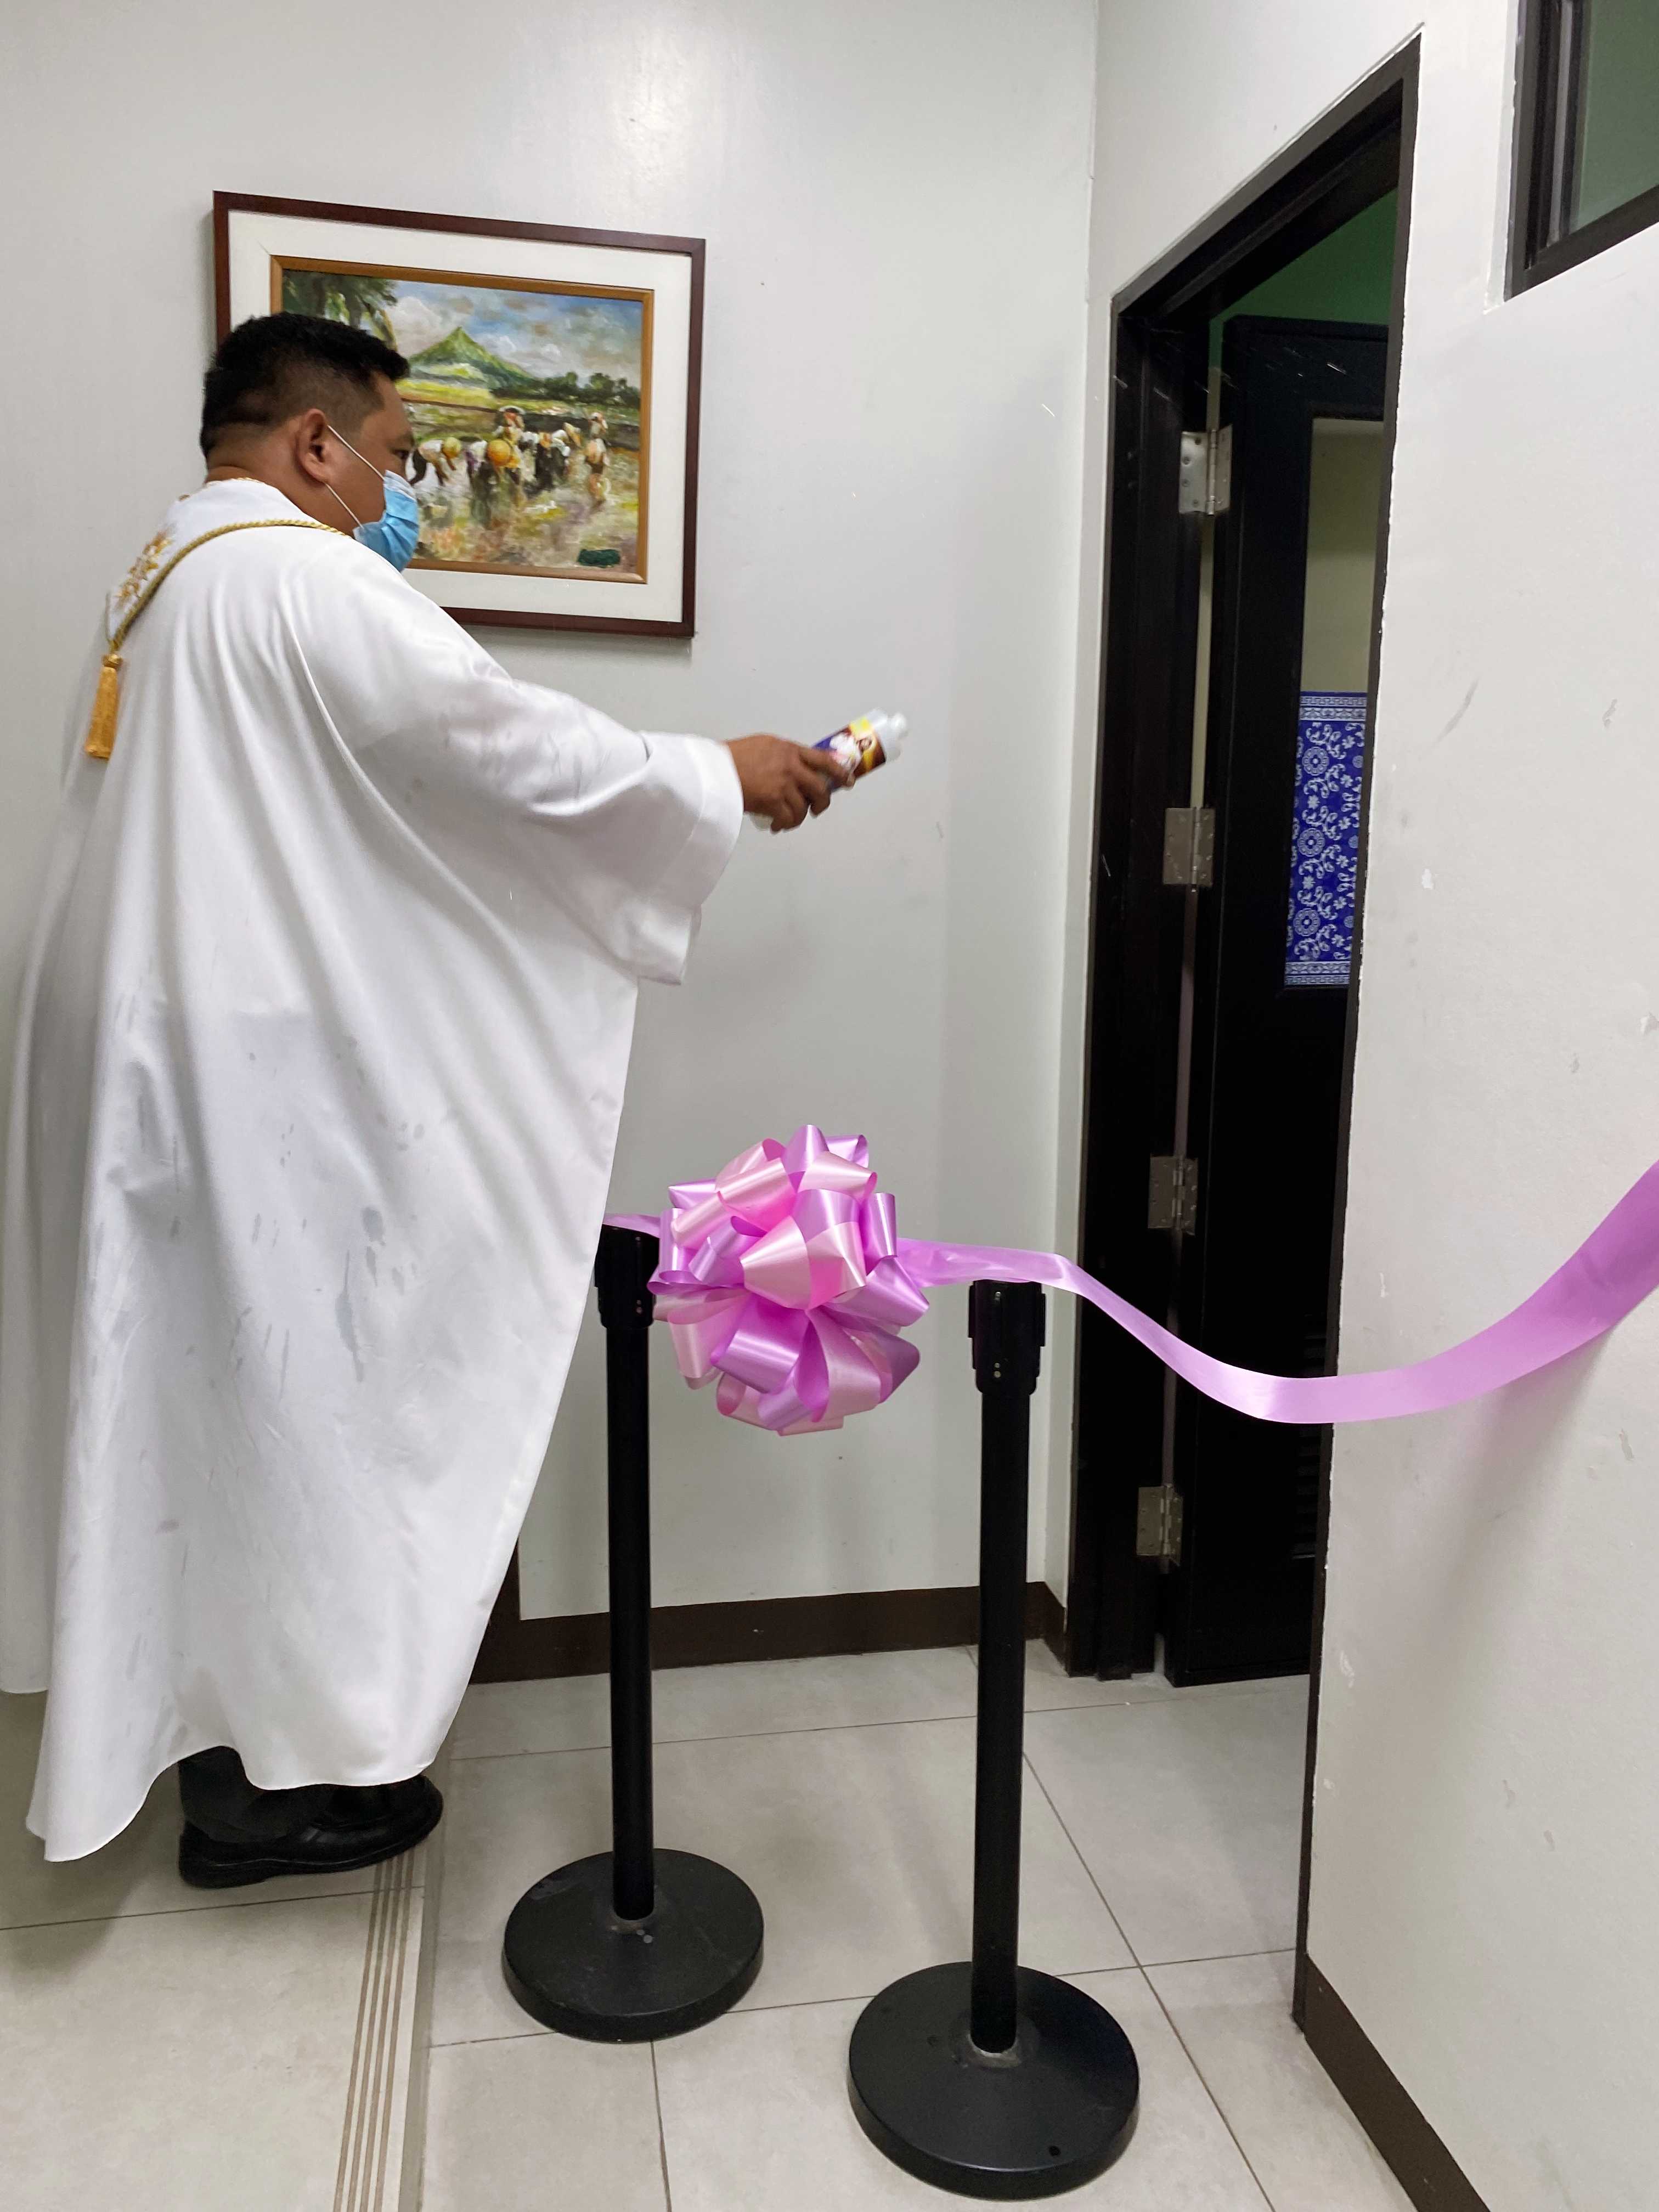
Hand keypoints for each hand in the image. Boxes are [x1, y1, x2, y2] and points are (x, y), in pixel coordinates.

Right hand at [726, 734, 845, 832]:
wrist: (713, 770)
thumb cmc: (731, 758)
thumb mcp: (762, 746)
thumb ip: (782, 755)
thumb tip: (795, 768)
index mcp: (788, 749)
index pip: (823, 760)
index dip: (839, 772)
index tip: (848, 781)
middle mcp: (790, 765)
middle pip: (819, 788)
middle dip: (822, 802)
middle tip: (817, 809)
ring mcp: (783, 784)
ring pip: (803, 807)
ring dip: (798, 818)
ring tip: (787, 821)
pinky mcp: (773, 801)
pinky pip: (788, 819)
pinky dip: (784, 825)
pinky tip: (776, 825)